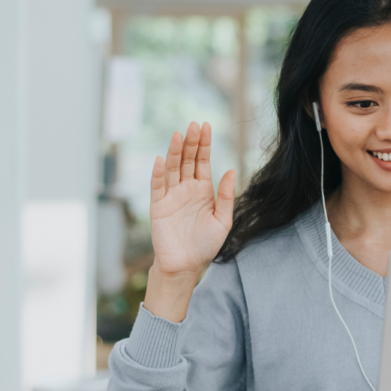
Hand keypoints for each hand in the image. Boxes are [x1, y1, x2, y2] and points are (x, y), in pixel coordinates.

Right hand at [145, 122, 234, 320]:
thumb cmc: (206, 244)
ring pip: (172, 169)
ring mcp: (171, 196)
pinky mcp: (158, 206)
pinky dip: (159, 173)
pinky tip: (162, 160)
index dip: (204, 144)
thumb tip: (232, 170)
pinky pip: (158, 187)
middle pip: (188, 160)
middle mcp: (186, 189)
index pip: (202, 161)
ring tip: (178, 135)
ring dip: (175, 152)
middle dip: (191, 143)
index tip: (206, 126)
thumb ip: (227, 196)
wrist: (186, 265)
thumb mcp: (223, 220)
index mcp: (203, 190)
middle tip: (194, 125)